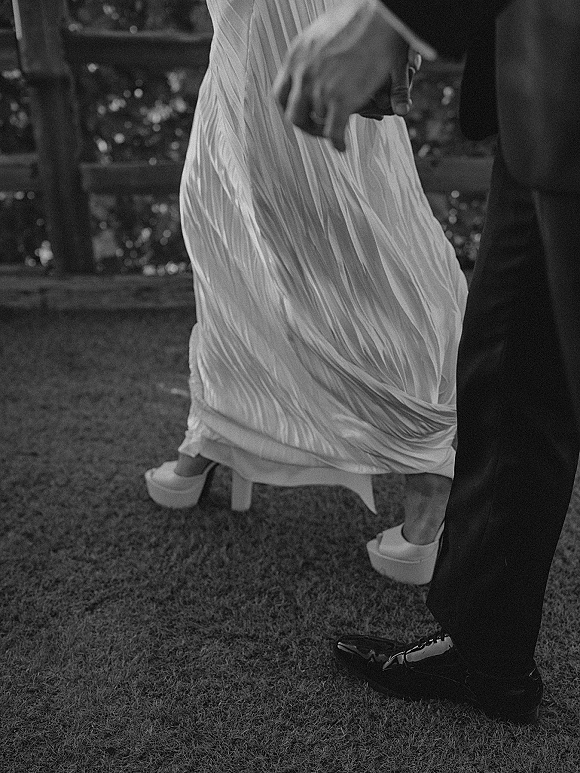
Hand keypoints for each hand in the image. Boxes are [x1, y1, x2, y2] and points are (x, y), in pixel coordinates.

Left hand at [273, 0, 424, 150]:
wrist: (381, 16)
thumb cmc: (360, 18)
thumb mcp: (322, 33)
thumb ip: (313, 55)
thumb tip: (314, 64)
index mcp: (296, 57)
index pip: (281, 94)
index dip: (291, 108)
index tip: (302, 113)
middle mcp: (303, 74)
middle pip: (294, 115)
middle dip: (305, 126)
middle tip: (317, 129)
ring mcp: (320, 89)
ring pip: (316, 123)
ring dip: (325, 132)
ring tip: (336, 131)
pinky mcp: (340, 100)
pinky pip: (333, 132)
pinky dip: (337, 143)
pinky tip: (342, 147)